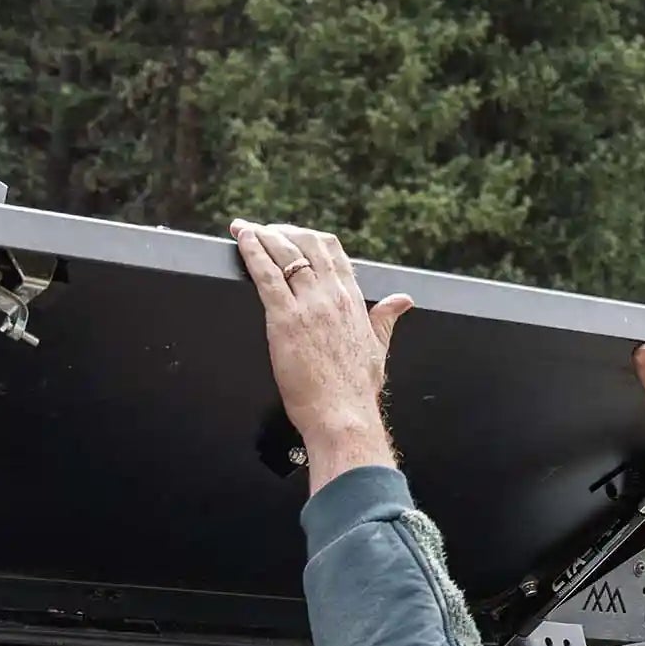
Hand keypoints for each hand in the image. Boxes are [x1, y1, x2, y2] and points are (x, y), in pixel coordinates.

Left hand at [230, 219, 414, 491]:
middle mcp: (332, 295)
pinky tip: (242, 240)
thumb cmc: (356, 391)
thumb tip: (402, 300)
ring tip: (245, 229)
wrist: (343, 416)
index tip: (293, 234)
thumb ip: (386, 319)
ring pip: (285, 253)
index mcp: (353, 300)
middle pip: (307, 244)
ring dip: (262, 235)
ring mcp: (309, 305)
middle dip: (283, 231)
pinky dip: (252, 252)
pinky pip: (266, 274)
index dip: (310, 237)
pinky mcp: (285, 319)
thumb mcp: (378, 347)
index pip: (332, 252)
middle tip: (264, 230)